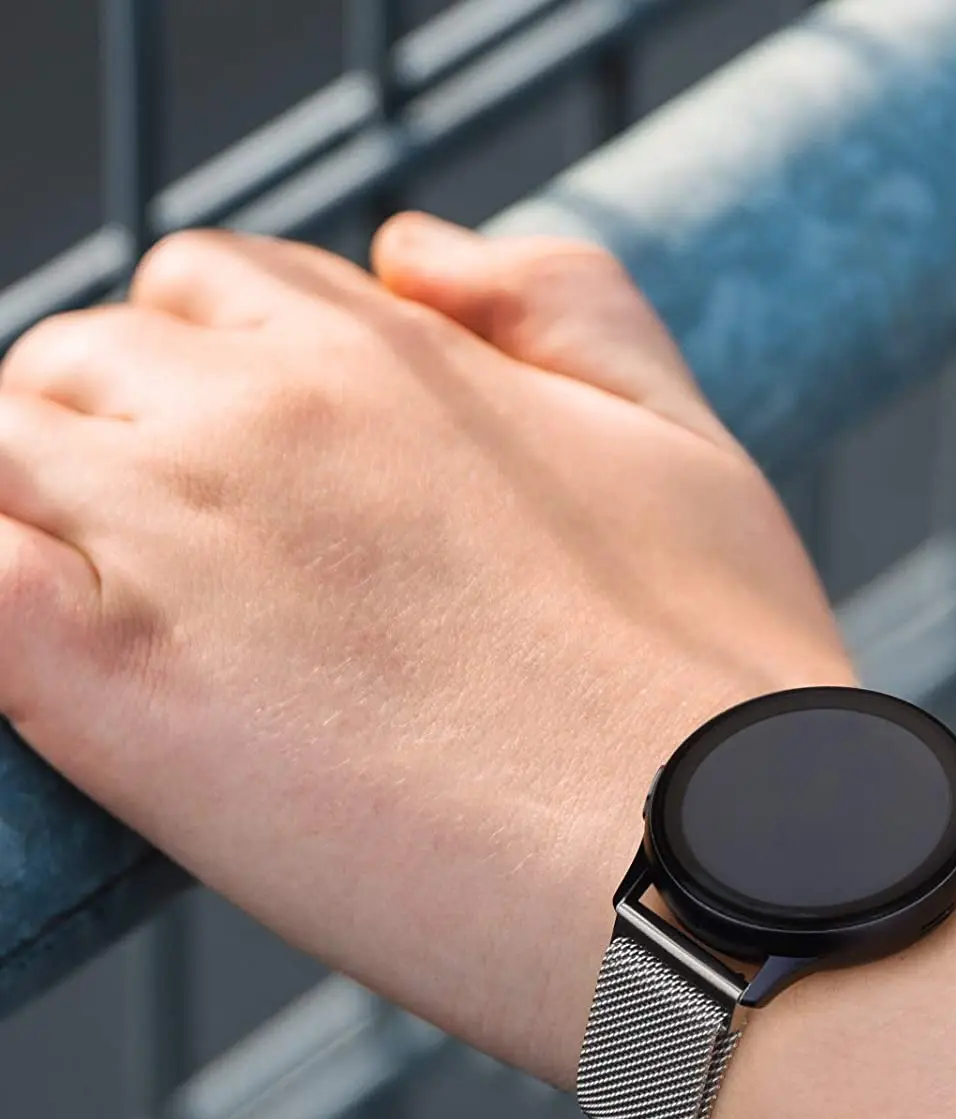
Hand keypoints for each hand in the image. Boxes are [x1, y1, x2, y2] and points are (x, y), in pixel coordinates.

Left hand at [0, 220, 853, 1085]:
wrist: (714, 862)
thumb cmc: (717, 680)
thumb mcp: (683, 439)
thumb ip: (562, 305)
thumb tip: (411, 247)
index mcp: (387, 352)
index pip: (206, 291)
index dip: (216, 378)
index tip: (259, 484)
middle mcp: (263, 414)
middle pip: (80, 365)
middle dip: (117, 444)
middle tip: (203, 581)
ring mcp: (177, 540)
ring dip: (40, 524)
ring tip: (143, 636)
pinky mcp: (111, 686)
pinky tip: (62, 658)